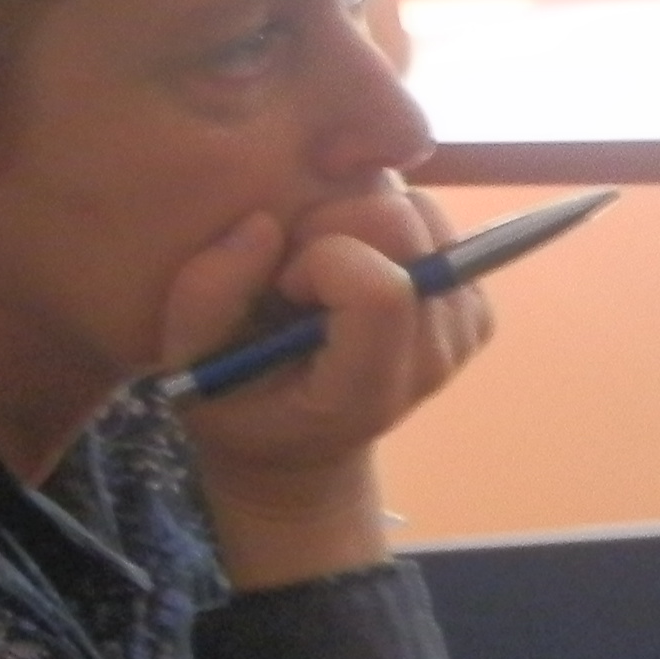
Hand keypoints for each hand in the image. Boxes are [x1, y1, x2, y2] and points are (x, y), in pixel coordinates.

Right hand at [168, 188, 489, 590]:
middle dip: (335, 224)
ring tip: (323, 271)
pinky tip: (354, 271)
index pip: (380, 290)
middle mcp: (429, 361)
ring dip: (359, 223)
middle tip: (297, 269)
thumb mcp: (187, 366)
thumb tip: (264, 224)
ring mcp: (460, 334)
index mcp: (362, 390)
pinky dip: (384, 232)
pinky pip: (434, 226)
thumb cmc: (237, 405)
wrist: (300, 444)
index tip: (284, 285)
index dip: (319, 258)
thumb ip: (206, 297)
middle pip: (404, 230)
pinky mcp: (473, 309)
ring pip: (421, 214)